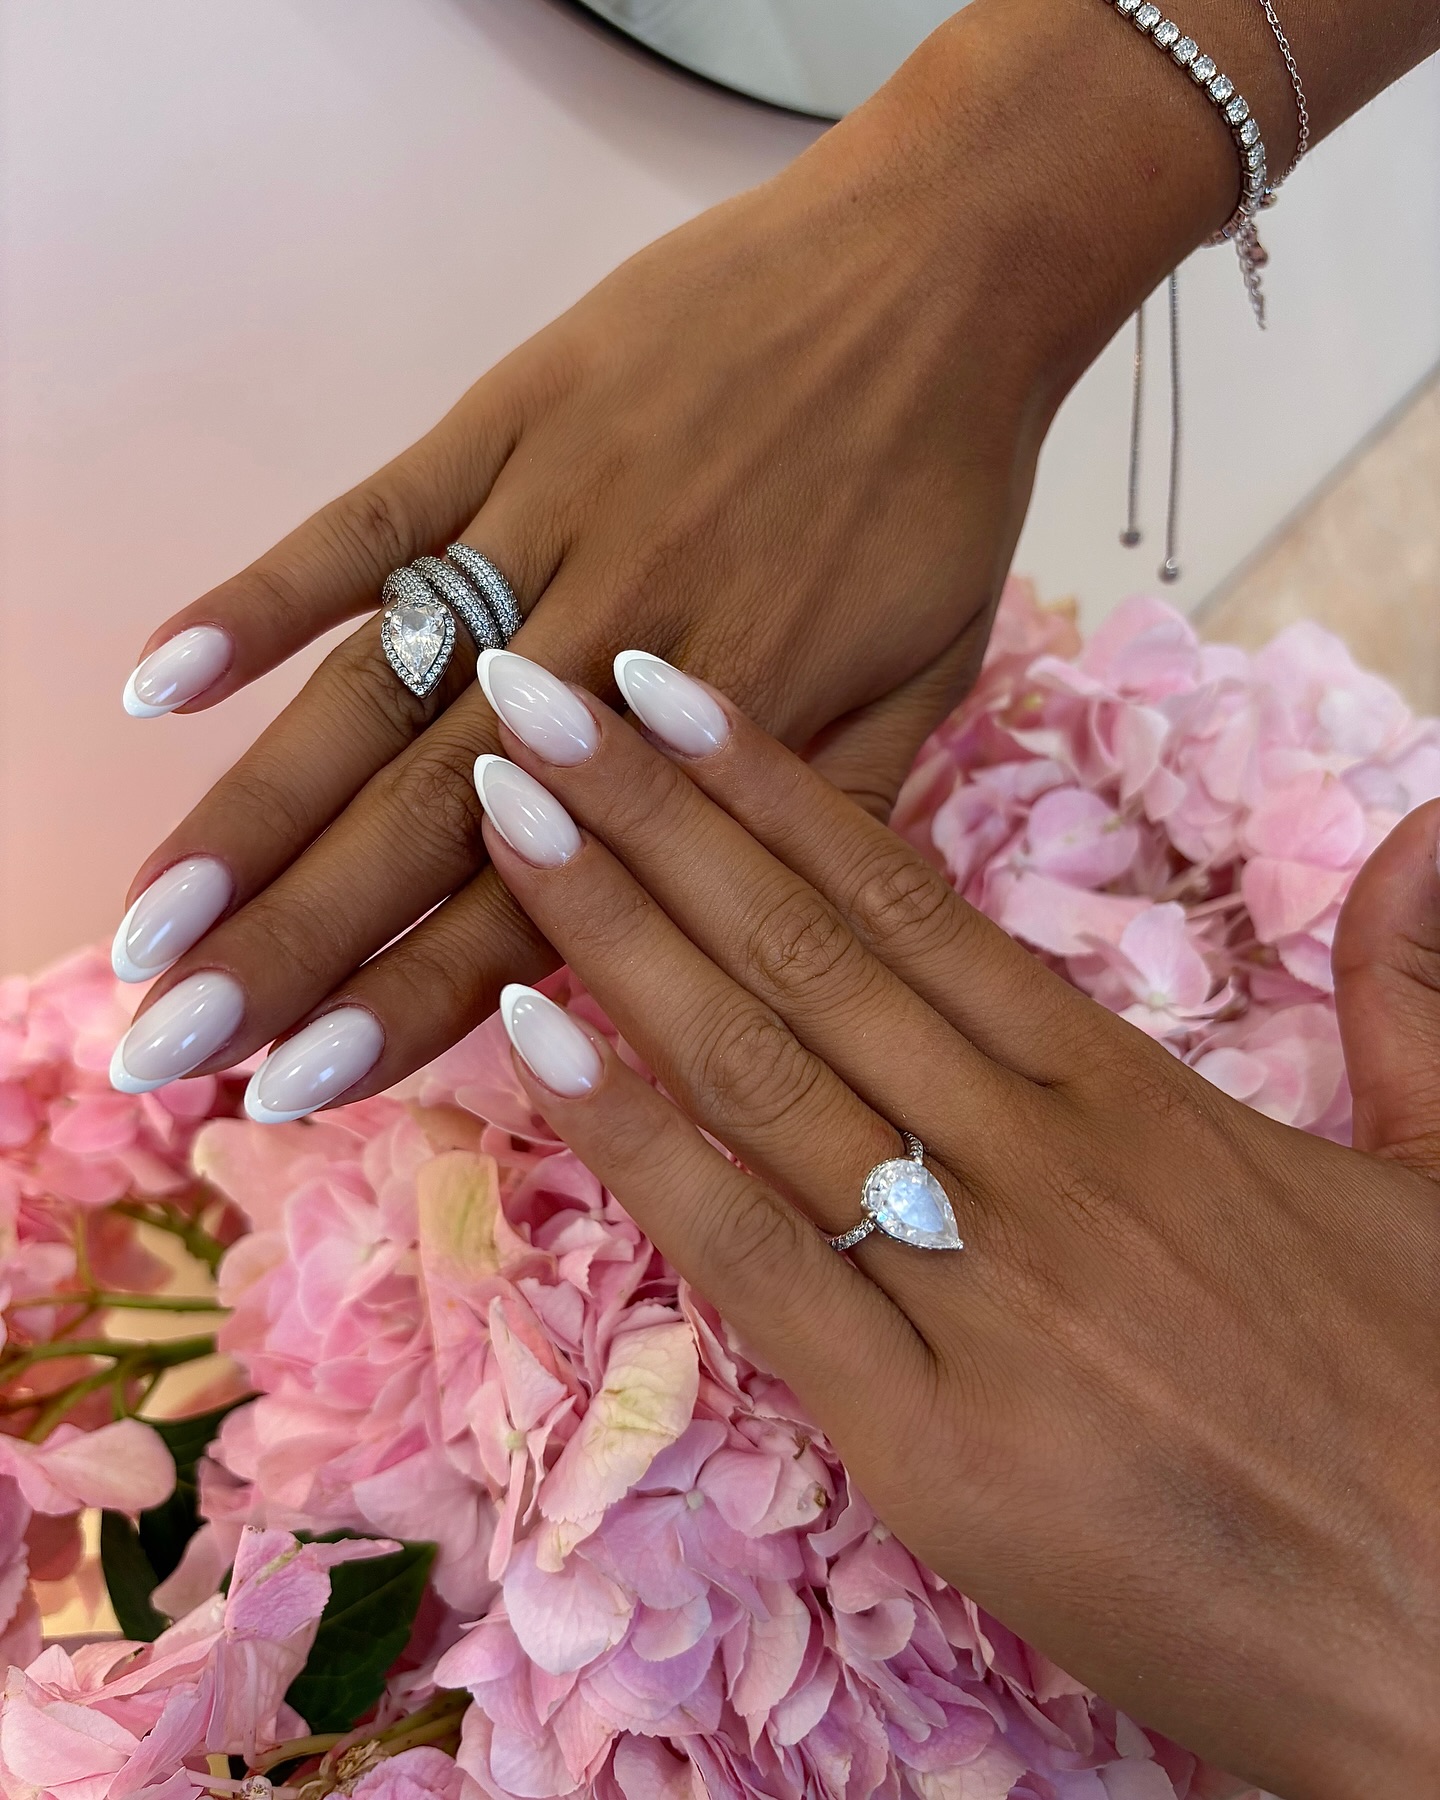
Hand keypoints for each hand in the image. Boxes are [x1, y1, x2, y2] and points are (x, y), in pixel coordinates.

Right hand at [107, 0, 1249, 1111]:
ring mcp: (547, 526)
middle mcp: (613, 652)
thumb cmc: (940, 496)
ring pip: (377, 694)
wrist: (941, 275)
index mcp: (722, 740)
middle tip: (172, 1046)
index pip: (542, 904)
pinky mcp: (508, 419)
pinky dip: (263, 593)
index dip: (412, 1002)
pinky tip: (157, 683)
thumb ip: (825, 826)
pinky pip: (370, 517)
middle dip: (292, 945)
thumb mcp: (926, 689)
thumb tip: (736, 954)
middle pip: (425, 822)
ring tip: (152, 924)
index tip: (298, 1088)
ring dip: (254, 813)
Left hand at [463, 649, 1437, 1798]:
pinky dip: (644, 1146)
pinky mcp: (935, 1441)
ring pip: (766, 1072)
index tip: (662, 692)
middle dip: (653, 814)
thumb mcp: (1438, 1172)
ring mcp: (981, 1291)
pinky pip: (759, 1262)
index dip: (773, 787)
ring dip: (620, 933)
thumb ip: (1405, 994)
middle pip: (808, 951)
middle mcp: (1041, 1159)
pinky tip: (540, 1043)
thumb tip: (1422, 829)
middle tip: (524, 693)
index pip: (914, 900)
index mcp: (1136, 1091)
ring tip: (504, 820)